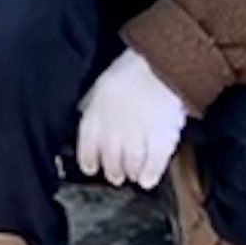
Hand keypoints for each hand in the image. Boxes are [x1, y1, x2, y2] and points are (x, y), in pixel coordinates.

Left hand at [75, 50, 187, 186]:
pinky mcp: (160, 144)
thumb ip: (93, 102)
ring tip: (133, 173)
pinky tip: (148, 179)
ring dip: (131, 172)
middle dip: (113, 171)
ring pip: (130, 167)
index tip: (92, 167)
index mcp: (95, 120)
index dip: (89, 161)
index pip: (86, 151)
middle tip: (116, 174)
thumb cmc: (132, 68)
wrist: (160, 65)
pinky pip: (153, 167)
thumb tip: (85, 110)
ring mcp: (136, 141)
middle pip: (110, 164)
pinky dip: (149, 175)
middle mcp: (112, 135)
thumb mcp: (103, 82)